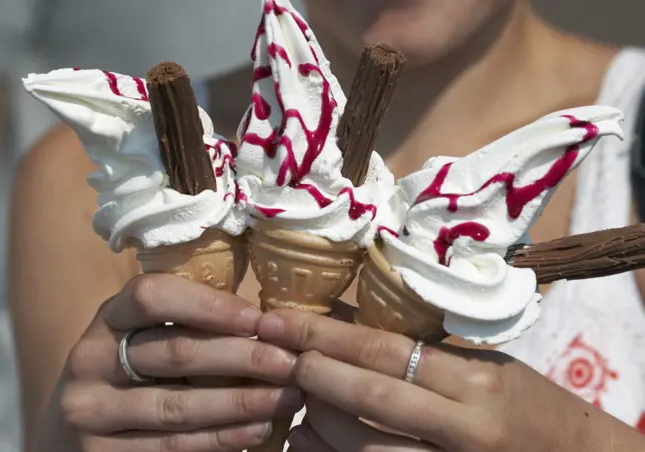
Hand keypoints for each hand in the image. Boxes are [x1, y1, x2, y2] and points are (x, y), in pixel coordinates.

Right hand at [35, 274, 303, 451]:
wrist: (71, 433)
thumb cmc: (131, 375)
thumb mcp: (144, 338)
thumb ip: (186, 324)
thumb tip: (267, 318)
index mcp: (106, 318)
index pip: (152, 296)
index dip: (210, 305)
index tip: (260, 318)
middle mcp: (89, 360)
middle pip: (175, 353)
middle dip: (243, 357)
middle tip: (292, 362)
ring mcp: (89, 412)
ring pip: (178, 407)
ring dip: (242, 402)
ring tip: (288, 398)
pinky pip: (173, 447)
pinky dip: (222, 439)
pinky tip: (258, 430)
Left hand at [258, 310, 644, 451]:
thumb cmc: (532, 406)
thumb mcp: (484, 368)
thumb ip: (420, 351)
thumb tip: (347, 326)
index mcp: (476, 383)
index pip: (386, 350)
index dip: (326, 334)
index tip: (281, 320)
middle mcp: (465, 428)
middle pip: (371, 397)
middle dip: (314, 373)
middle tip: (277, 354)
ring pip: (367, 450)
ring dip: (317, 425)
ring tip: (290, 404)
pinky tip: (309, 444)